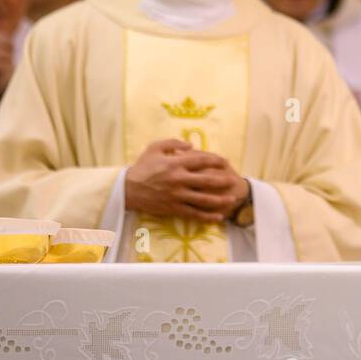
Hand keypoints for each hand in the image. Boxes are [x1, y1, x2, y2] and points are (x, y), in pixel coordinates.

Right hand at [124, 139, 250, 222]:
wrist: (126, 189)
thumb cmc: (142, 167)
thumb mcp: (154, 148)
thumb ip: (173, 143)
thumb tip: (191, 145)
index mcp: (175, 163)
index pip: (201, 160)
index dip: (215, 160)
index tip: (225, 161)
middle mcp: (179, 180)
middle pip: (206, 180)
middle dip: (222, 180)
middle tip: (233, 180)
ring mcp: (177, 195)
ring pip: (203, 199)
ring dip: (219, 200)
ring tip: (231, 199)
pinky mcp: (173, 208)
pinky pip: (193, 213)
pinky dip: (207, 216)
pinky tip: (218, 217)